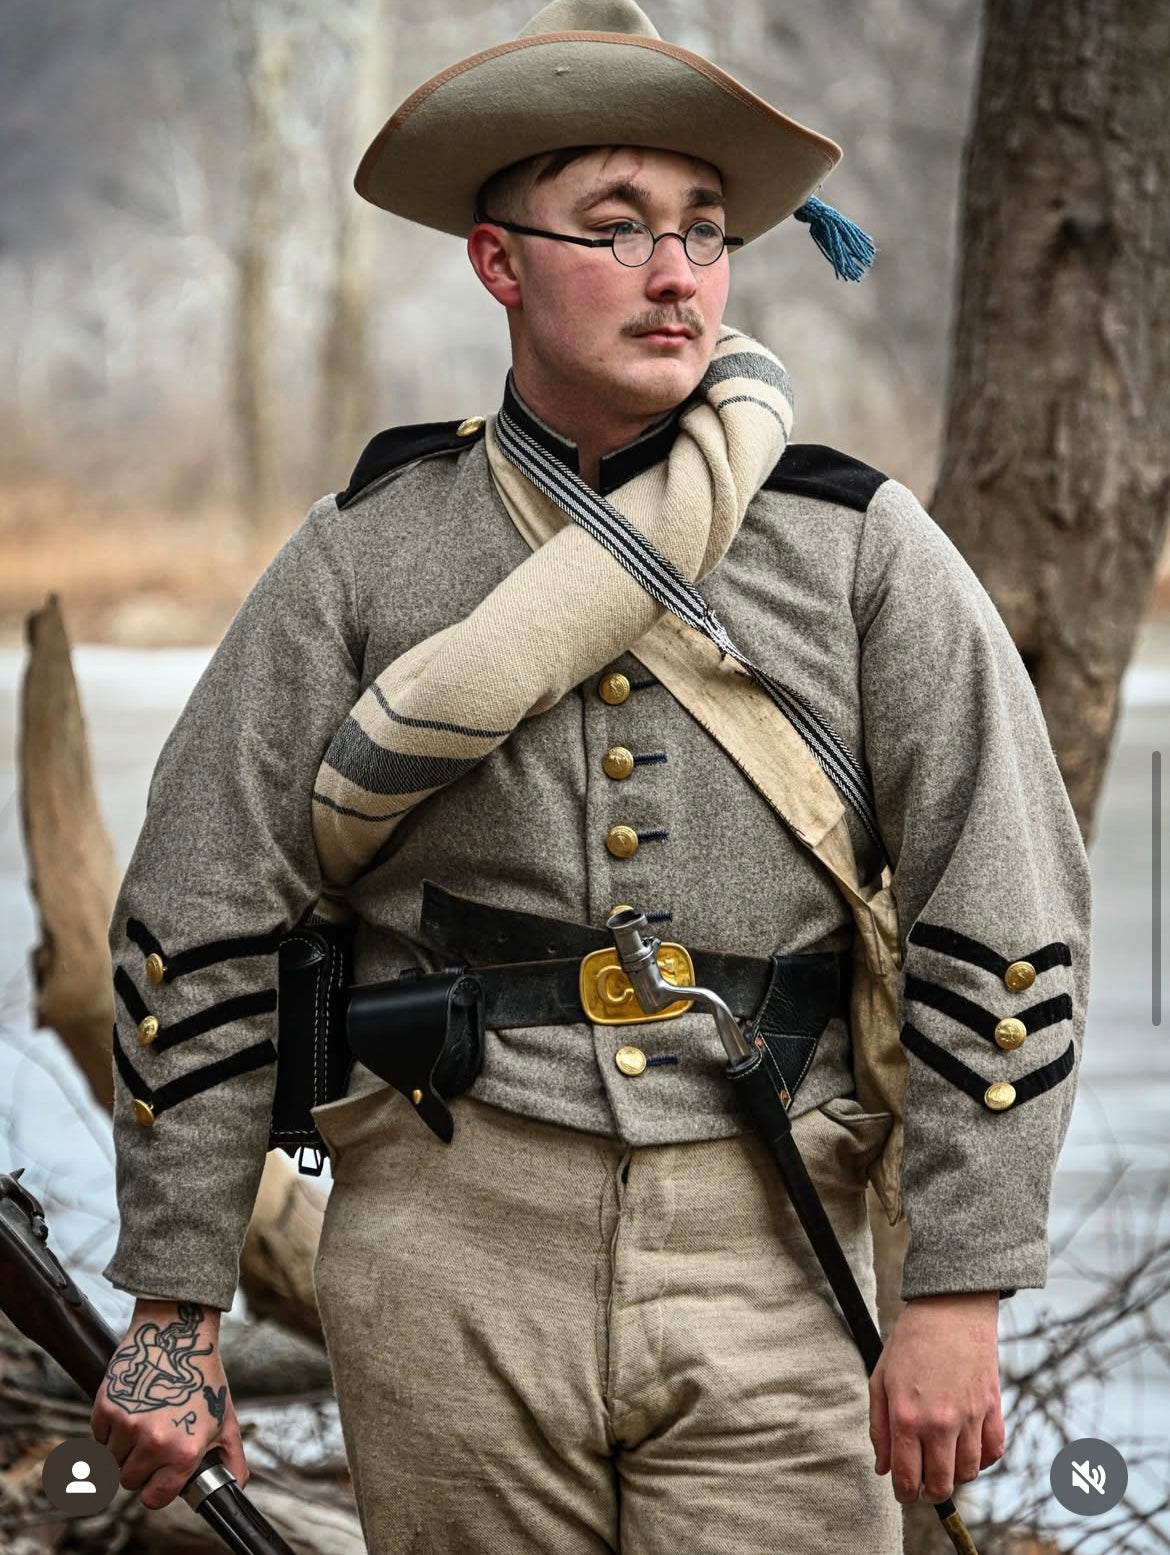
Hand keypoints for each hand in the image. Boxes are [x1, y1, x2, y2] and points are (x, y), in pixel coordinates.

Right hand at [91, 1298, 249, 1509]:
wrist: (176, 1336)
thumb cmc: (202, 1379)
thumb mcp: (226, 1421)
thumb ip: (233, 1461)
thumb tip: (235, 1488)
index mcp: (184, 1451)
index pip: (154, 1498)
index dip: (156, 1488)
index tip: (159, 1475)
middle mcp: (155, 1442)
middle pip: (128, 1481)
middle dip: (139, 1467)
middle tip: (154, 1441)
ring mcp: (127, 1424)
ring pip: (110, 1462)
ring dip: (123, 1449)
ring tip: (143, 1422)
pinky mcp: (106, 1407)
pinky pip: (98, 1438)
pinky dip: (109, 1430)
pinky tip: (129, 1409)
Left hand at [868, 1291, 1004, 1504]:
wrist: (950, 1310)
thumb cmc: (909, 1343)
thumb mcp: (880, 1380)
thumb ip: (879, 1429)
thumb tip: (883, 1469)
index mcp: (907, 1417)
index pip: (907, 1478)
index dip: (904, 1493)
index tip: (904, 1492)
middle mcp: (940, 1423)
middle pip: (941, 1484)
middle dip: (929, 1491)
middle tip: (923, 1482)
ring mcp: (970, 1417)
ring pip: (968, 1473)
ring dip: (955, 1476)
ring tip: (943, 1460)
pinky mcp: (993, 1409)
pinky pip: (994, 1453)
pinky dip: (982, 1460)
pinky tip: (967, 1448)